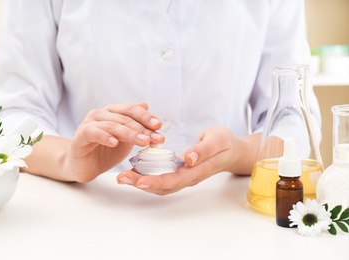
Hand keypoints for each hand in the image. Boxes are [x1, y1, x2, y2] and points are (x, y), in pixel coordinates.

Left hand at [116, 127, 258, 194]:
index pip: (175, 180)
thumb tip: (188, 159)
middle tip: (122, 178)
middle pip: (163, 186)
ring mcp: (184, 176)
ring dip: (141, 183)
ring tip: (123, 177)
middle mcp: (189, 177)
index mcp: (197, 170)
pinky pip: (162, 178)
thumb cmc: (224, 142)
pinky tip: (135, 171)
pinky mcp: (180, 172)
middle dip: (142, 184)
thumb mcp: (217, 140)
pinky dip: (147, 177)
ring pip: (161, 185)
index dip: (156, 181)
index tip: (139, 179)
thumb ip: (203, 150)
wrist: (231, 149)